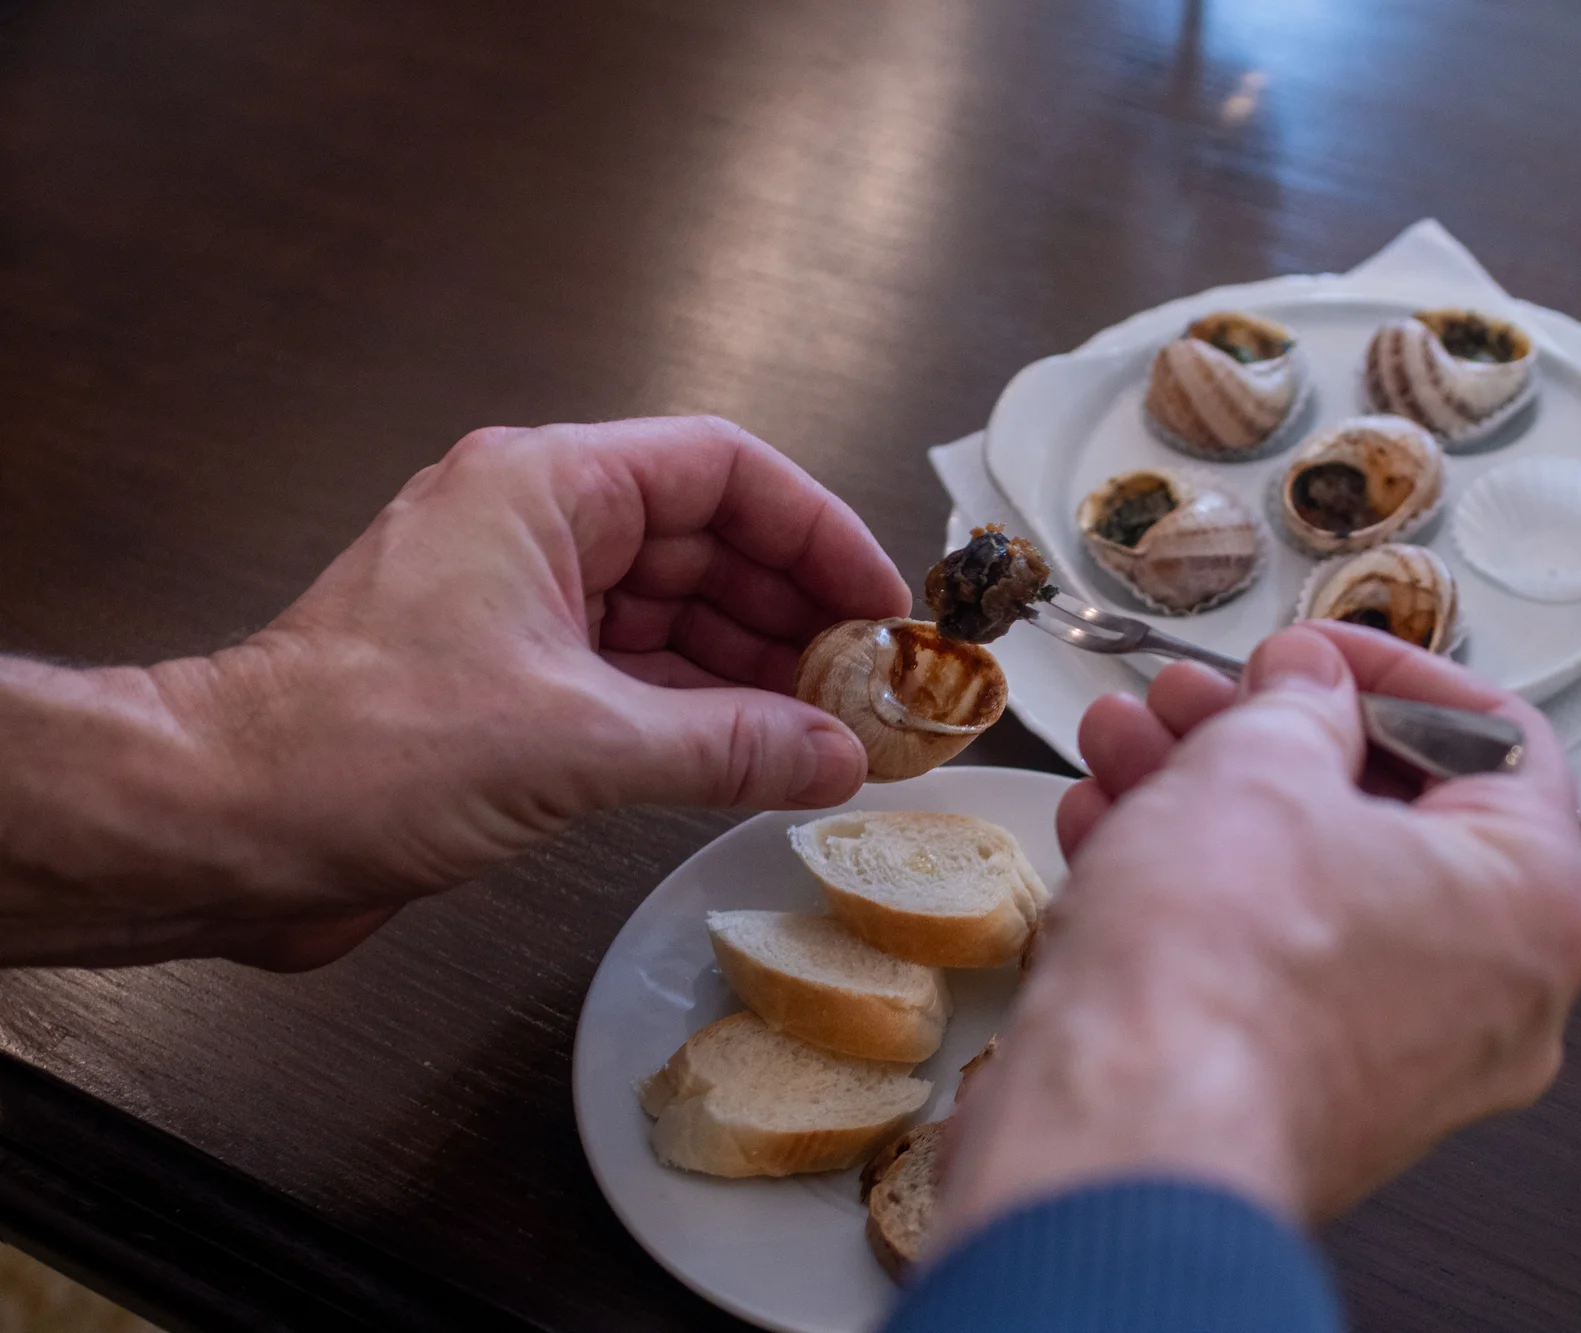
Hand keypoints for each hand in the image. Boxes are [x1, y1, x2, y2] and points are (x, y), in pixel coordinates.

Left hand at [0, 417, 908, 966]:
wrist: (222, 828)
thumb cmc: (351, 748)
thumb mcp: (577, 741)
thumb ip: (728, 743)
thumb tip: (837, 756)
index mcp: (543, 489)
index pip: (724, 471)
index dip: (817, 531)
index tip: (879, 602)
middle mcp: (535, 532)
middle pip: (709, 544)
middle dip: (797, 612)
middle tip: (872, 684)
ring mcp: (521, 610)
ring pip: (677, 617)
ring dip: (756, 672)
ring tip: (835, 731)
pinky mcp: (508, 687)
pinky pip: (638, 682)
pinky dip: (702, 715)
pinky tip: (760, 759)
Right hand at [940, 622, 1580, 1234]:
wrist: (1127, 1137)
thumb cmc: (1224, 957)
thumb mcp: (1262, 764)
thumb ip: (1297, 703)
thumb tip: (1308, 686)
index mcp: (1532, 902)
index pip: (1493, 740)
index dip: (1387, 671)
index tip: (1306, 648)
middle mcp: (1491, 995)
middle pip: (1383, 818)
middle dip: (1263, 738)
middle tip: (1189, 697)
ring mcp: (1399, 1060)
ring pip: (1308, 891)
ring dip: (1207, 804)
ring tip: (1119, 745)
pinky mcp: (1306, 1095)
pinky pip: (1266, 965)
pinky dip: (1195, 894)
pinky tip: (1103, 830)